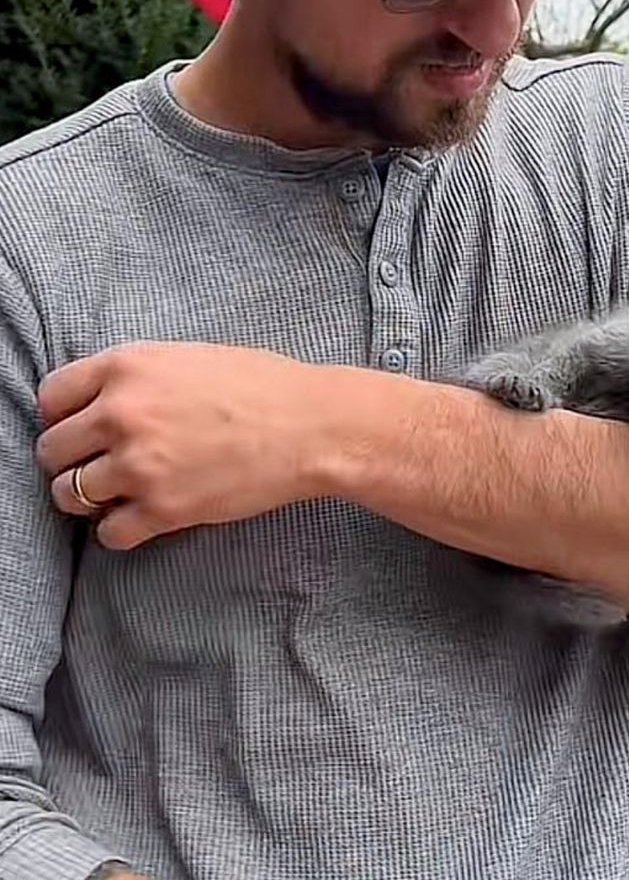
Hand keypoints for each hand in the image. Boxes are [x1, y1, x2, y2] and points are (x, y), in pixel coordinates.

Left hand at [35, 341, 330, 549]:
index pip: (51, 397)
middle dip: (72, 460)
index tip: (80, 429)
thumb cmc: (264, 386)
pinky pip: (108, 534)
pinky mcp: (164, 509)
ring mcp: (140, 465)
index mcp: (128, 366)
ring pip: (69, 495)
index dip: (63, 416)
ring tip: (120, 492)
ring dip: (89, 497)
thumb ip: (137, 376)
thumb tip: (100, 403)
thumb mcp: (190, 356)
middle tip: (101, 465)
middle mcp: (122, 414)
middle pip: (54, 450)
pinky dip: (119, 530)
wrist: (314, 427)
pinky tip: (143, 516)